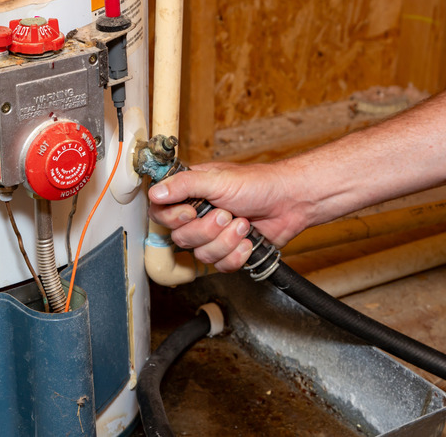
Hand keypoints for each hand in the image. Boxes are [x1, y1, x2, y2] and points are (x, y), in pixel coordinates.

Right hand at [148, 161, 311, 271]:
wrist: (290, 202)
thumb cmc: (259, 183)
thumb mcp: (218, 179)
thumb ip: (184, 185)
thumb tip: (156, 191)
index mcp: (190, 194)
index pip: (160, 212)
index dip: (172, 218)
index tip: (189, 213)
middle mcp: (197, 215)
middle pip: (180, 238)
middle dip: (207, 230)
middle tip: (227, 214)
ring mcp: (213, 235)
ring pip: (201, 254)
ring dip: (225, 241)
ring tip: (243, 223)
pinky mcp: (228, 252)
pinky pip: (220, 265)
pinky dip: (236, 255)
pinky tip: (248, 241)